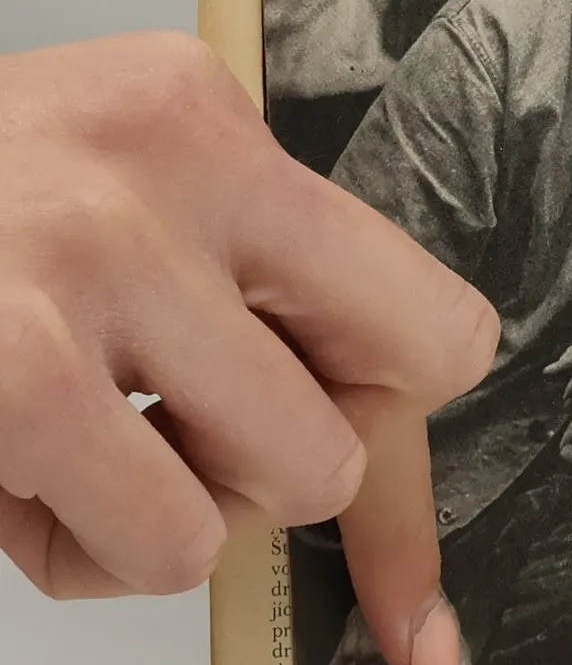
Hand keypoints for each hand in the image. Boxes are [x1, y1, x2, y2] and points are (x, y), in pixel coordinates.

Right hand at [0, 35, 497, 664]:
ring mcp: (87, 261)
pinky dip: (78, 549)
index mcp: (202, 115)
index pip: (434, 318)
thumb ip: (241, 279)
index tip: (311, 407)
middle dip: (275, 472)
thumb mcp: (103, 191)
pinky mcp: (14, 373)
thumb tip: (384, 427)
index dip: (384, 403)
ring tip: (67, 451)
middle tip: (168, 437)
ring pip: (276, 494)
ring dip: (172, 516)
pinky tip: (3, 473)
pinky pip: (156, 548)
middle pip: (372, 424)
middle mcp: (166, 165)